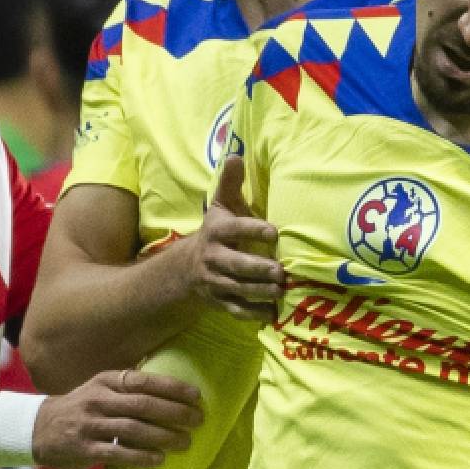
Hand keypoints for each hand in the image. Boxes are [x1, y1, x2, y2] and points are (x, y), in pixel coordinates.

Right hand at [32, 369, 202, 468]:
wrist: (37, 429)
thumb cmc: (80, 410)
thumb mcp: (99, 389)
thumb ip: (127, 388)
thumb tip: (170, 390)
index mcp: (106, 382)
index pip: (144, 381)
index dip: (173, 387)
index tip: (197, 396)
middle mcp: (98, 400)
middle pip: (143, 404)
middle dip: (175, 412)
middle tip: (198, 421)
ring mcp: (90, 425)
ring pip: (133, 429)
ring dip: (164, 436)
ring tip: (186, 442)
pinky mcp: (84, 449)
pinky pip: (117, 453)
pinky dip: (140, 457)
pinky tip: (159, 460)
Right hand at [182, 155, 283, 320]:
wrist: (188, 268)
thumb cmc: (217, 231)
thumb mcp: (221, 205)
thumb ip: (230, 183)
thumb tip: (237, 154)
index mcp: (216, 232)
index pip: (233, 230)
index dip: (252, 230)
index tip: (273, 231)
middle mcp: (213, 258)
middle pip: (235, 265)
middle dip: (257, 269)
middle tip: (281, 271)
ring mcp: (215, 282)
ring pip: (237, 289)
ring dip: (259, 292)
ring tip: (281, 291)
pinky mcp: (220, 301)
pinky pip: (236, 310)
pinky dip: (253, 314)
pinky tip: (272, 314)